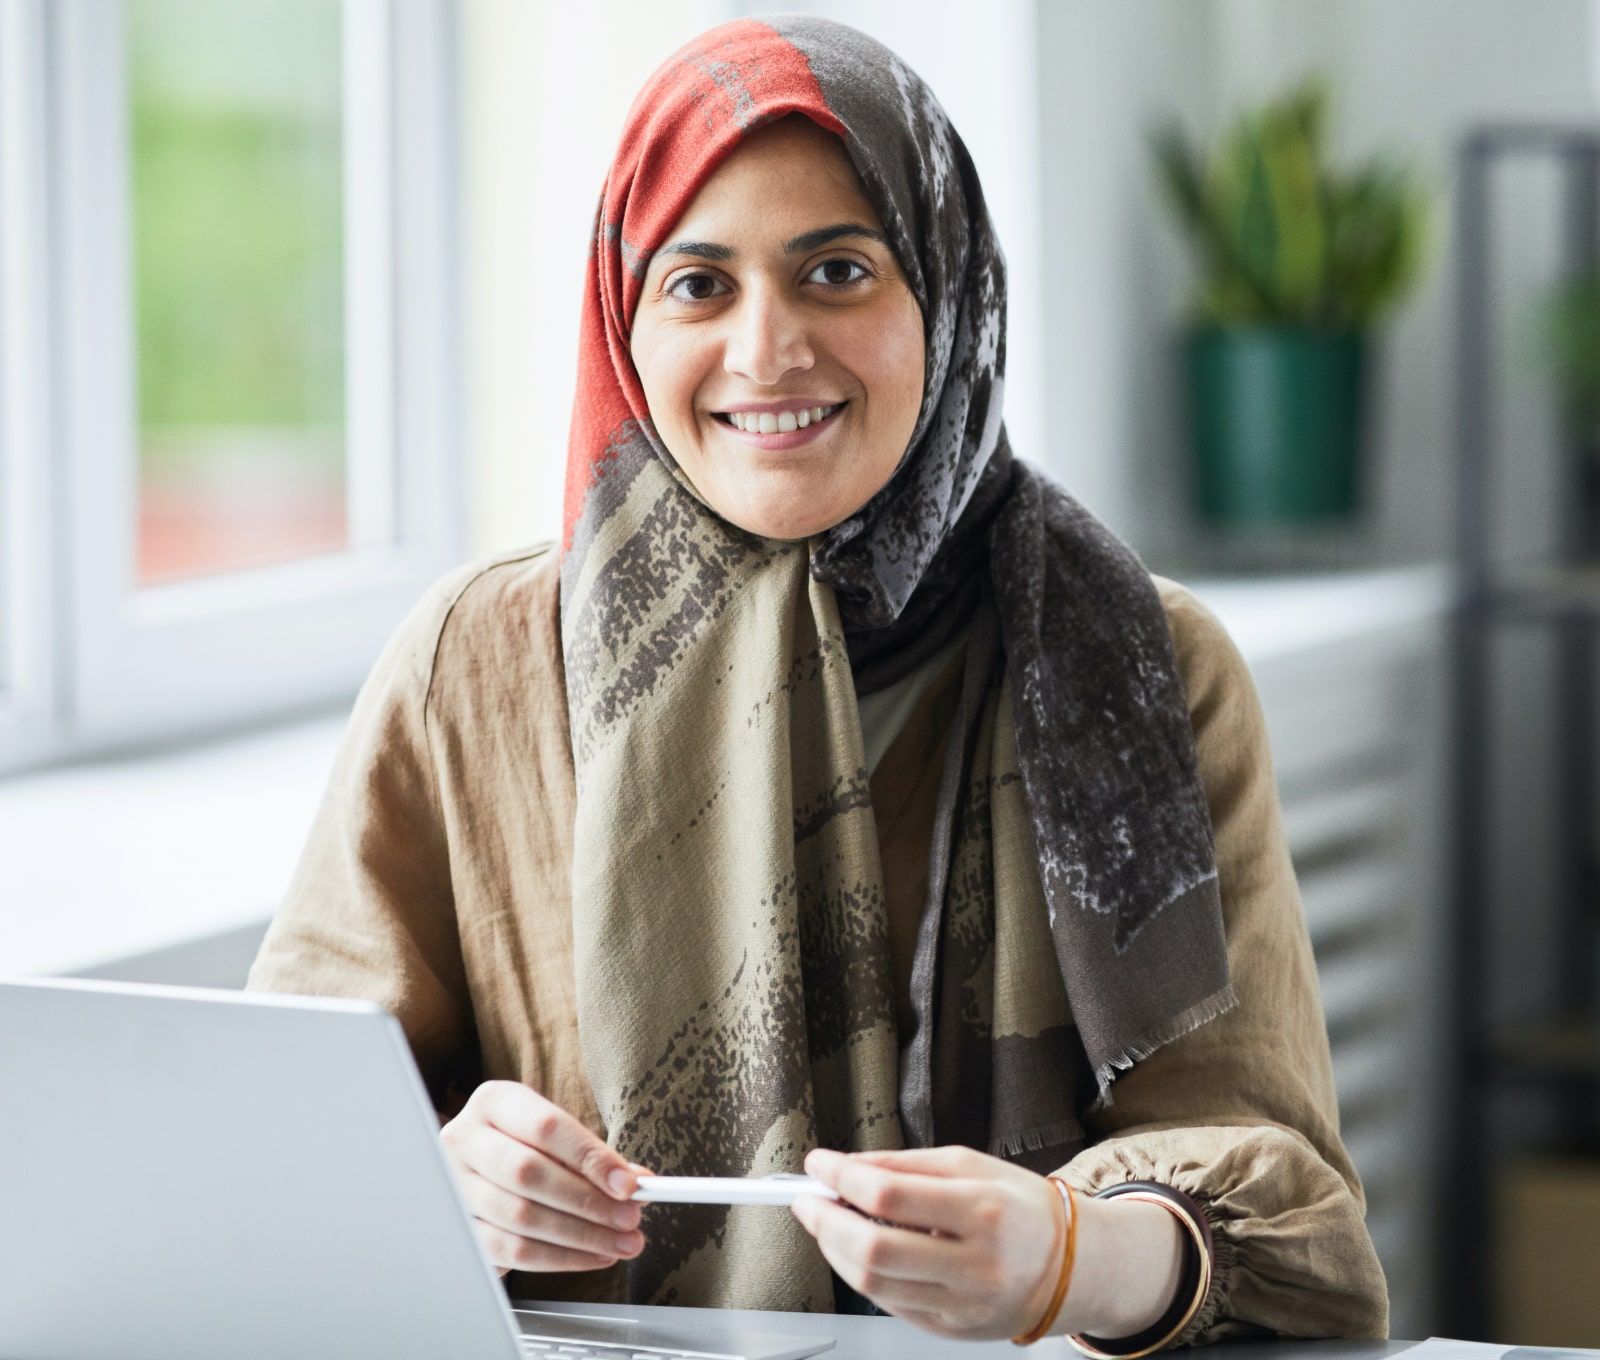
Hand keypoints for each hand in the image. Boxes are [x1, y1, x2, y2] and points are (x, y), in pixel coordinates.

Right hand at [439, 1080, 646, 1274]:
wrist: (477, 1172)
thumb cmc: (524, 1147)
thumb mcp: (554, 1136)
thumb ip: (593, 1156)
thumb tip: (636, 1183)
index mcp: (494, 1102)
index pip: (546, 1127)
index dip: (590, 1158)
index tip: (629, 1184)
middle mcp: (464, 1140)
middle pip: (528, 1173)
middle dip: (588, 1201)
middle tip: (629, 1218)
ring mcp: (455, 1188)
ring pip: (520, 1216)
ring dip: (580, 1236)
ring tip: (620, 1242)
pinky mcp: (459, 1232)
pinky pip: (512, 1251)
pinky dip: (559, 1258)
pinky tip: (591, 1256)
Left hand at [790, 1145, 1063, 1340]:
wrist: (1069, 1267)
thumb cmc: (1021, 1208)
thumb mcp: (970, 1165)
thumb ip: (906, 1165)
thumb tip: (850, 1166)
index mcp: (982, 1210)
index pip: (891, 1196)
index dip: (843, 1177)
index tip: (819, 1163)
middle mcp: (974, 1264)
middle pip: (874, 1250)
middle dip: (826, 1221)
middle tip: (808, 1198)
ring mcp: (961, 1304)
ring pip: (873, 1285)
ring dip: (834, 1249)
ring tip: (827, 1222)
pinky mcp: (950, 1330)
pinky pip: (889, 1303)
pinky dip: (861, 1274)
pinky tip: (857, 1251)